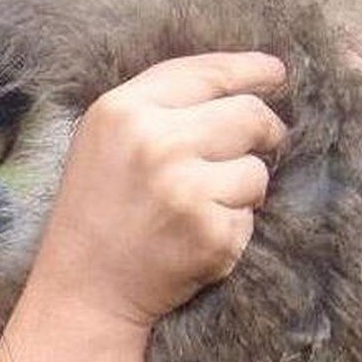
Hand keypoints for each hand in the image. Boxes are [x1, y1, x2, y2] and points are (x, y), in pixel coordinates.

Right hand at [0, 52, 287, 361]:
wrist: (84, 291)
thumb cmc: (97, 209)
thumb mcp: (106, 139)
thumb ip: (159, 104)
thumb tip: (242, 81)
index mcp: (123, 110)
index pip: (207, 73)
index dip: (251, 70)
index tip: (277, 73)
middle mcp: (155, 143)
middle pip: (250, 115)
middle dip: (264, 131)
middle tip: (261, 145)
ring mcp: (185, 189)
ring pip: (257, 169)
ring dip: (245, 187)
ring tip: (204, 204)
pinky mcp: (211, 234)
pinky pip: (251, 215)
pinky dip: (234, 226)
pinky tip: (197, 236)